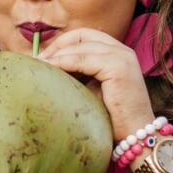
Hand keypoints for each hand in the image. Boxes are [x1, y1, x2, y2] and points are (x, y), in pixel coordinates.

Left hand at [39, 28, 156, 136]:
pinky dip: (63, 63)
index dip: (62, 43)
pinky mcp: (118, 68)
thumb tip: (47, 67)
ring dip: (57, 55)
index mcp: (117, 52)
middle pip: (82, 35)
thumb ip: (77, 74)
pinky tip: (50, 70)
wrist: (135, 137)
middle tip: (38, 60)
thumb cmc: (112, 118)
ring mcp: (122, 57)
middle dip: (57, 45)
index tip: (43, 57)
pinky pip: (83, 60)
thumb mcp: (92, 89)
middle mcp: (122, 50)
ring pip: (81, 46)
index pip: (85, 36)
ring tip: (39, 66)